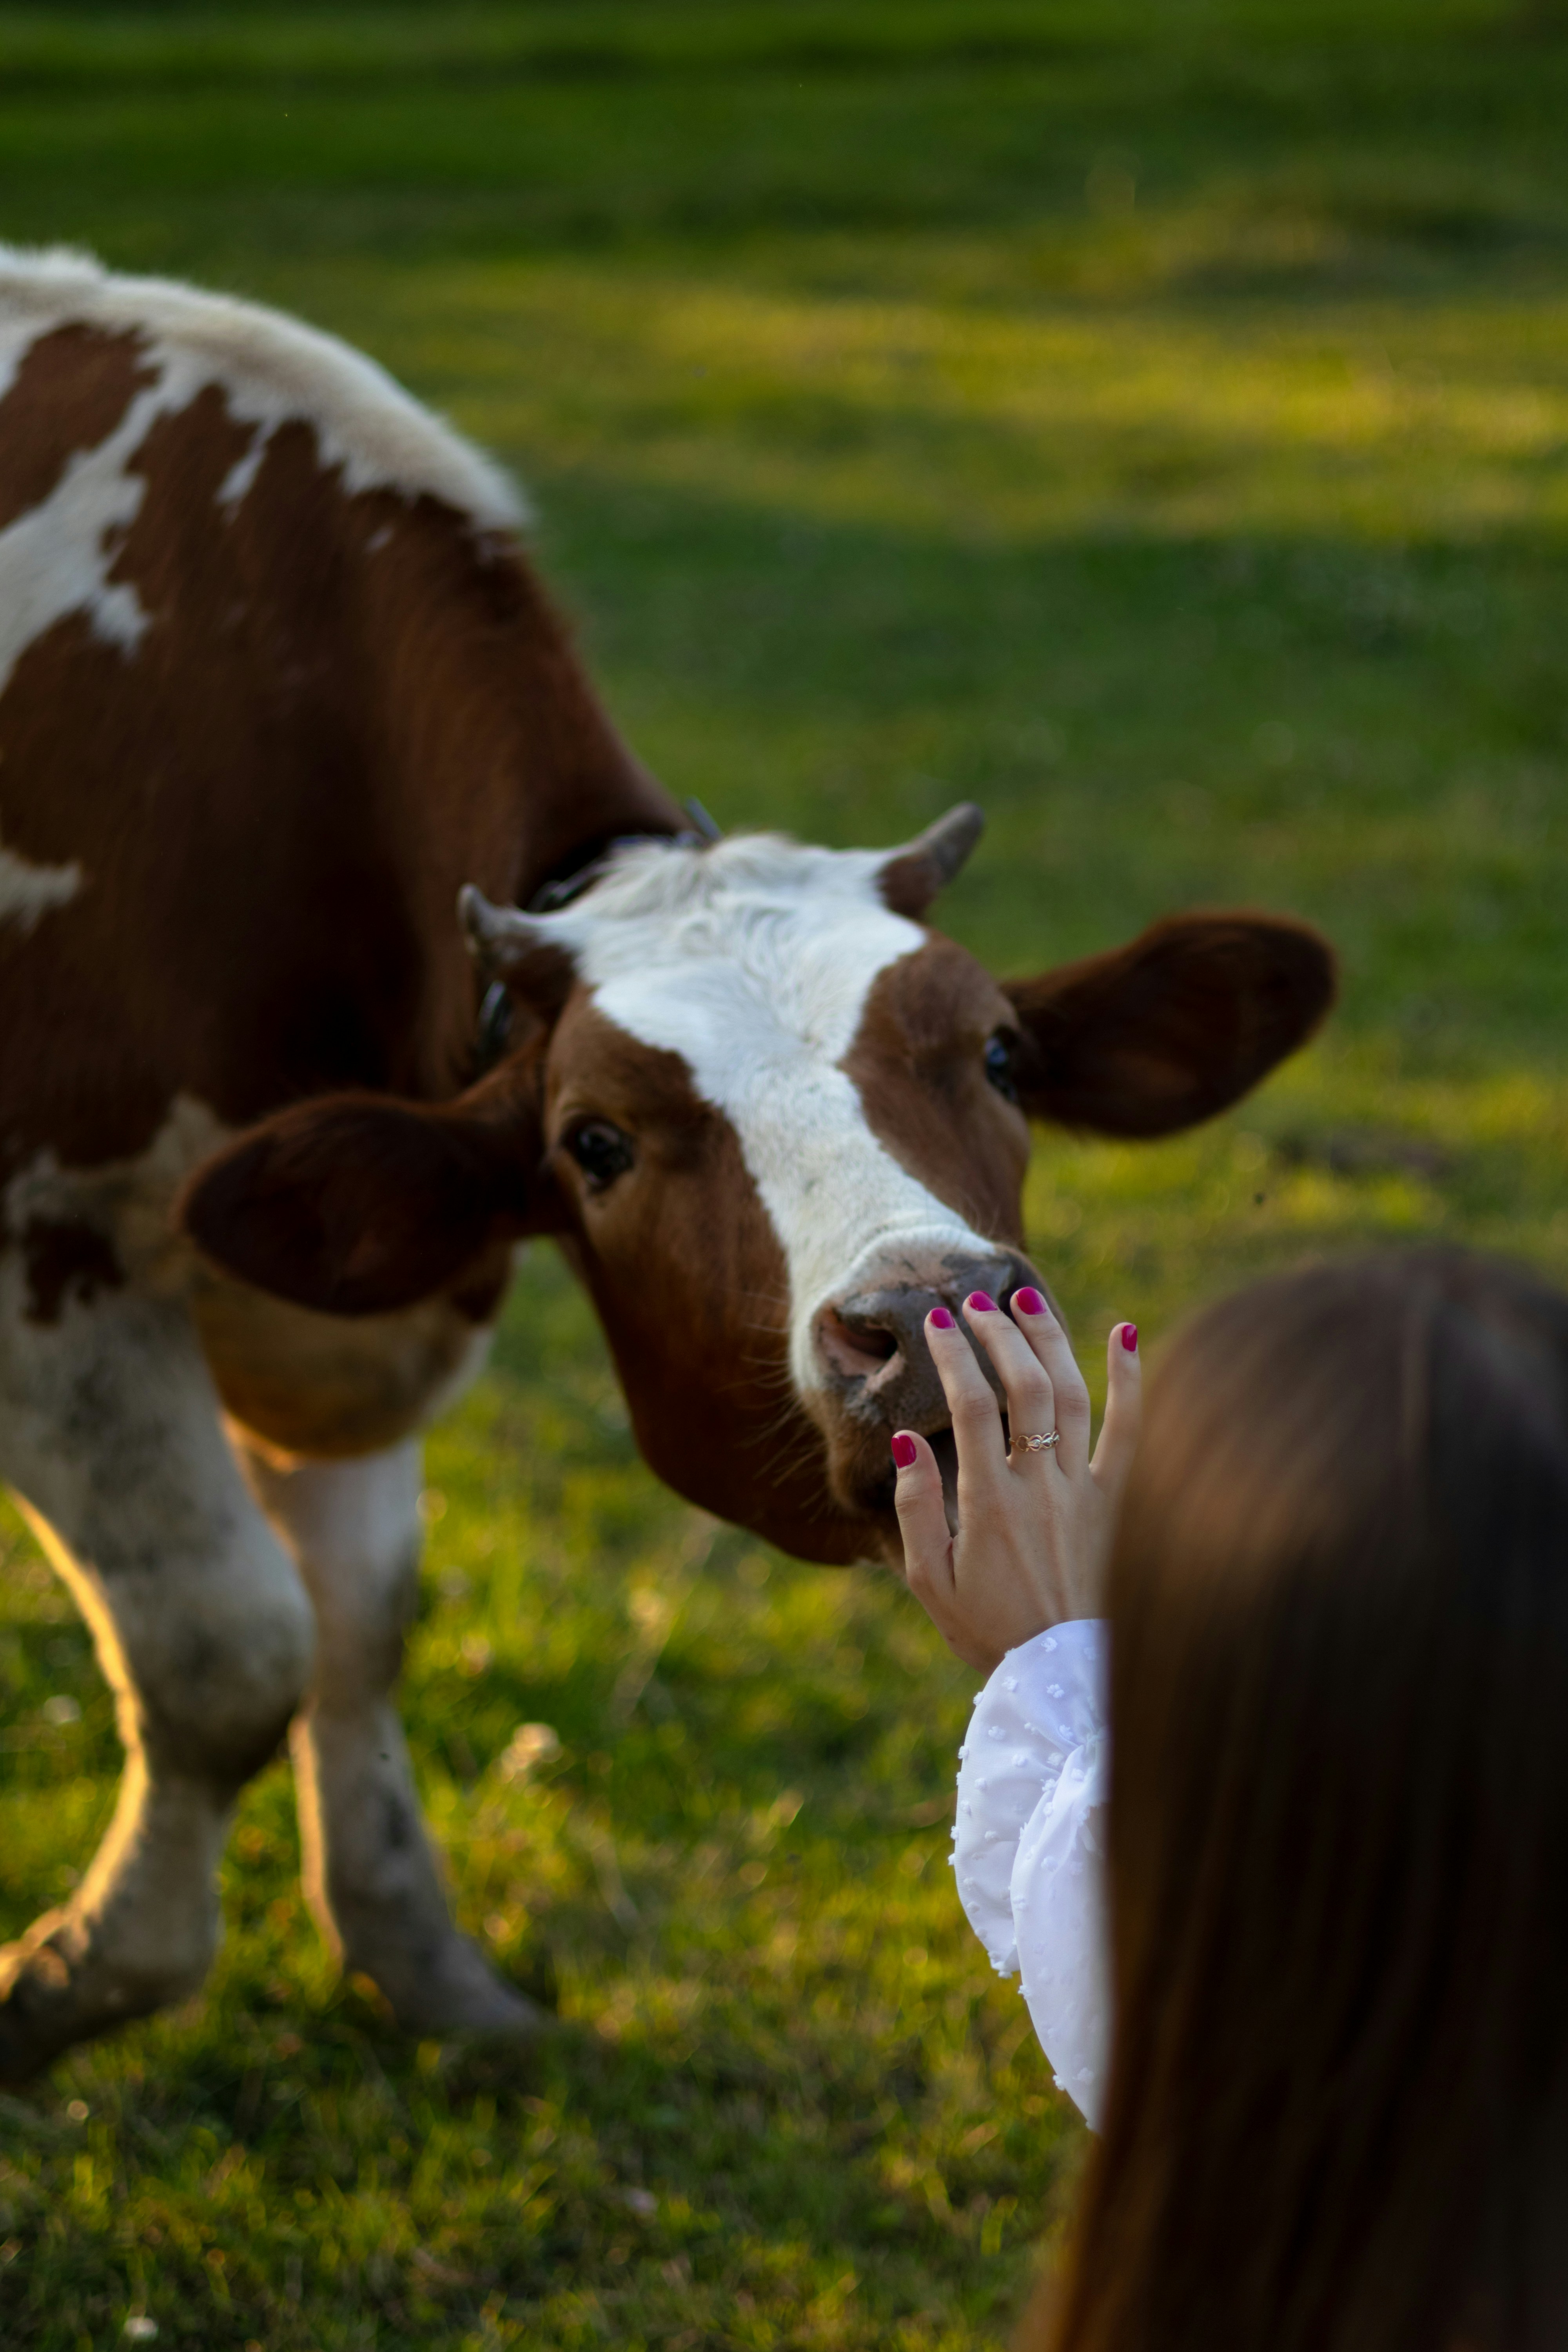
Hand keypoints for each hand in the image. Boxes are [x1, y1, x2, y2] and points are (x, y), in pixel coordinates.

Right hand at [892, 1289, 1140, 1672]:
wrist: (1060, 1676)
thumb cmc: (987, 1629)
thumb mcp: (930, 1580)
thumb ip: (916, 1507)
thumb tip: (908, 1438)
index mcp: (989, 1504)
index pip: (970, 1404)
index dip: (952, 1353)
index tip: (936, 1319)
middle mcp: (1041, 1488)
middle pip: (1024, 1387)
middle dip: (997, 1333)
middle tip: (974, 1301)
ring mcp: (1086, 1492)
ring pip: (1072, 1396)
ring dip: (1049, 1339)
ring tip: (1025, 1298)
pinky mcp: (1119, 1503)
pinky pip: (1133, 1432)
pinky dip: (1132, 1380)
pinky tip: (1127, 1332)